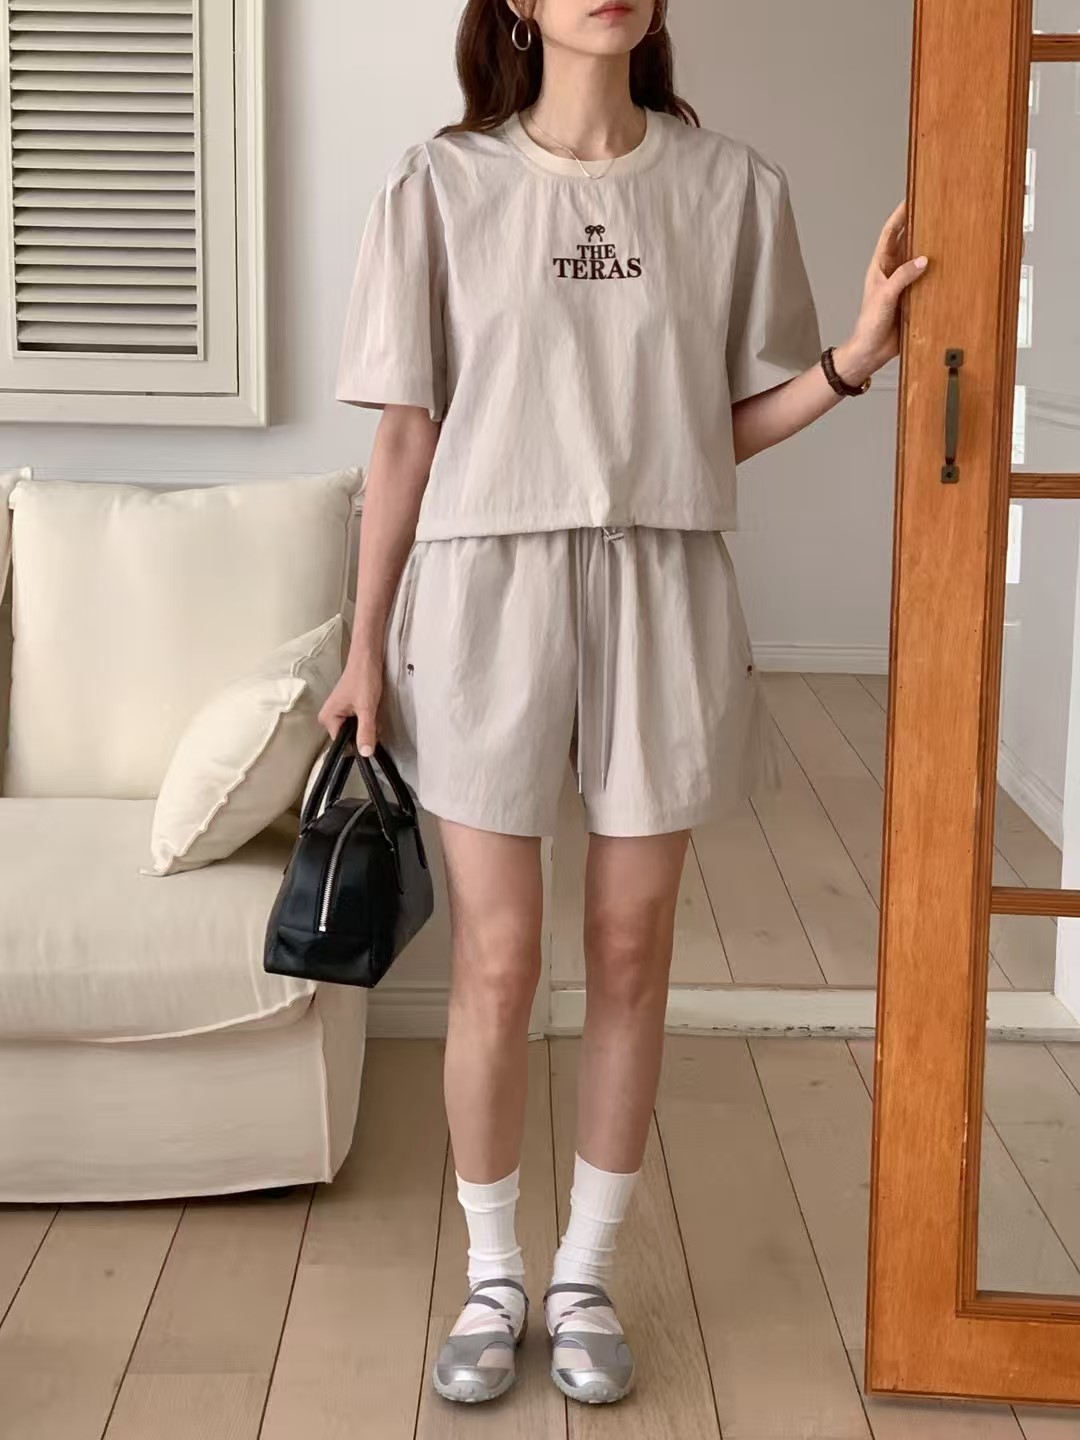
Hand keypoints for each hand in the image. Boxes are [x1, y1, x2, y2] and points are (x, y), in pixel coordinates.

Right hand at [318, 650, 382, 757]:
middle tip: (372, 717)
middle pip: (350, 739)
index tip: (370, 736)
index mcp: (328, 719)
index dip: (358, 743)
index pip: (342, 744)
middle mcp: (330, 718)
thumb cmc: (363, 678)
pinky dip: (368, 720)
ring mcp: (339, 713)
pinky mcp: (348, 709)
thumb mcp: (366, 707)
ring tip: (372, 710)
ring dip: (368, 726)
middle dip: (365, 733)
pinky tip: (372, 709)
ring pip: (356, 731)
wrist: (367, 658)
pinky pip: (358, 723)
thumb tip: (365, 753)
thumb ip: (366, 731)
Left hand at [835, 202, 928, 386]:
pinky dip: (936, 272)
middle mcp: (892, 273)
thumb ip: (902, 278)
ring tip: (945, 232)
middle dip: (917, 226)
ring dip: (929, 248)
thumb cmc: (869, 325)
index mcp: (880, 267)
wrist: (871, 351)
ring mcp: (903, 284)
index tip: (910, 199)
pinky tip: (949, 266)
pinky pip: (926, 280)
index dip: (899, 216)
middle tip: (933, 210)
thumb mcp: (884, 297)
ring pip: (918, 260)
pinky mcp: (912, 297)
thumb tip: (922, 260)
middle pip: (906, 243)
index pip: (890, 234)